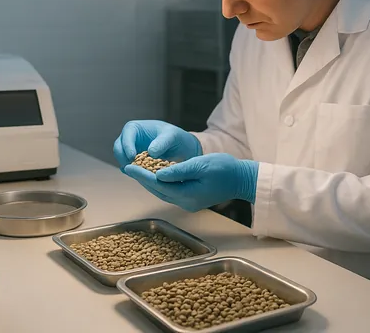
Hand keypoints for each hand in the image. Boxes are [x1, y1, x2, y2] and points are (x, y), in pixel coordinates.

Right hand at [113, 120, 201, 172]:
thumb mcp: (173, 136)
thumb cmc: (176, 138)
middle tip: (133, 169)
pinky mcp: (134, 165)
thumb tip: (151, 152)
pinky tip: (144, 178)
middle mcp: (129, 140)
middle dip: (123, 159)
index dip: (127, 146)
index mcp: (135, 128)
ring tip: (140, 175)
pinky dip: (134, 174)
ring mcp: (130, 153)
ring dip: (129, 168)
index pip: (126, 136)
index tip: (132, 157)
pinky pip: (130, 170)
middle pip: (118, 149)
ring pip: (122, 161)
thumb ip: (163, 142)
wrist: (182, 150)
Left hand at [123, 153, 258, 211]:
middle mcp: (186, 203)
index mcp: (188, 195)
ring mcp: (188, 203)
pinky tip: (154, 176)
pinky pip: (171, 192)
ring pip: (163, 192)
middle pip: (158, 191)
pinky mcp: (191, 200)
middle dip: (142, 180)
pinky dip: (161, 184)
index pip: (159, 185)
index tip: (129, 166)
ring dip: (150, 182)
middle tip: (128, 167)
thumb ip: (179, 170)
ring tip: (137, 171)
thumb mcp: (201, 165)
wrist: (241, 179)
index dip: (142, 175)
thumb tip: (159, 174)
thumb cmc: (224, 168)